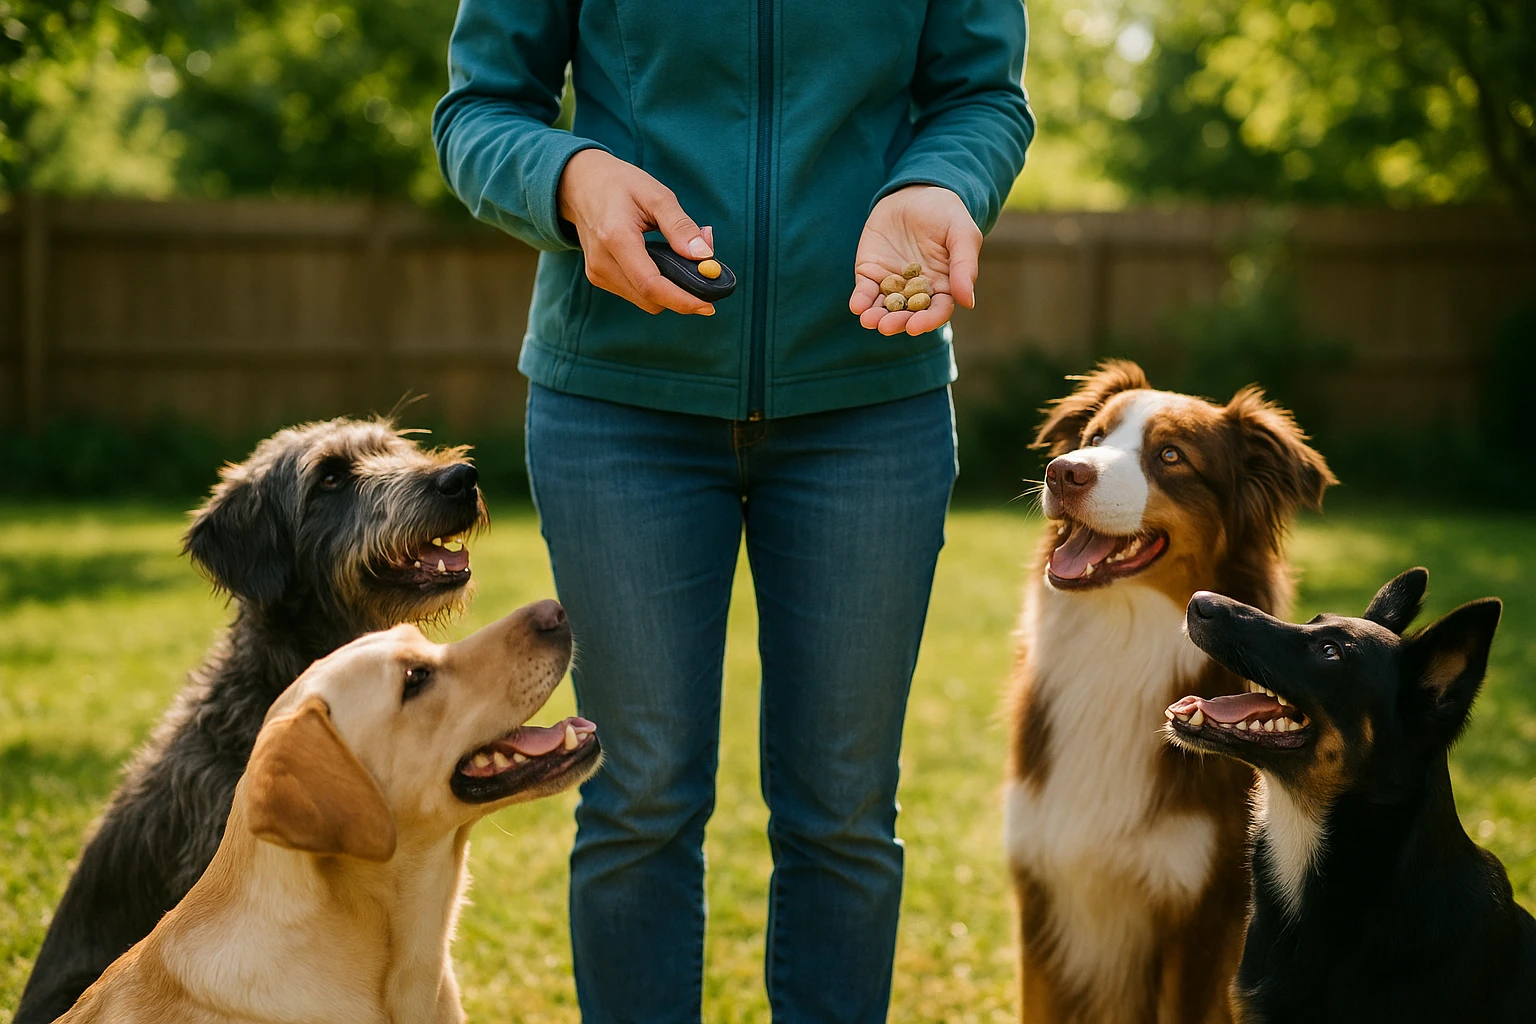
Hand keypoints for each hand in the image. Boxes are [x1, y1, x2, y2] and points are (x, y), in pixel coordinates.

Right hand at [557, 149, 715, 315]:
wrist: (579, 184)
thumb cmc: (619, 184)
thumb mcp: (656, 194)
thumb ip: (680, 226)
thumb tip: (704, 256)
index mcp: (615, 238)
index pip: (651, 285)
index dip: (683, 300)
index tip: (709, 305)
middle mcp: (602, 262)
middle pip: (650, 299)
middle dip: (681, 296)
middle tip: (706, 279)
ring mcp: (597, 272)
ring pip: (644, 300)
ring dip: (668, 291)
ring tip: (683, 265)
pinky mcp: (598, 277)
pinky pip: (635, 293)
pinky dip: (655, 287)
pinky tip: (662, 265)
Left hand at [849, 185, 981, 336]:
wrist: (915, 192)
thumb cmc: (945, 213)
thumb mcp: (961, 233)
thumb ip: (964, 265)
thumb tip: (968, 302)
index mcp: (943, 287)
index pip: (936, 311)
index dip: (927, 321)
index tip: (915, 327)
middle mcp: (916, 292)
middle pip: (908, 314)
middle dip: (897, 322)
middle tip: (886, 326)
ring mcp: (892, 284)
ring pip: (884, 308)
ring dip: (876, 316)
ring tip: (869, 320)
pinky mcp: (870, 273)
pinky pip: (865, 291)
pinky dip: (861, 300)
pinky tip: (857, 306)